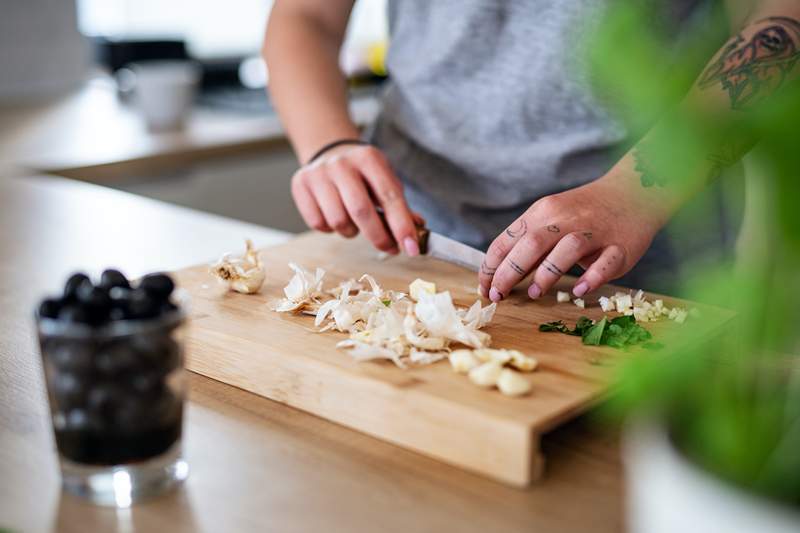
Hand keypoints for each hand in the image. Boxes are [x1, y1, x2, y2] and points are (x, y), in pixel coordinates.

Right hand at [291, 144, 420, 254]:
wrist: (328, 151)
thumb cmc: (363, 173)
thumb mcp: (385, 180)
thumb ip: (400, 206)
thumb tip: (417, 230)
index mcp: (369, 158)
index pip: (389, 196)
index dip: (402, 225)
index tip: (412, 248)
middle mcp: (341, 163)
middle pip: (361, 211)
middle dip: (378, 237)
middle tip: (389, 248)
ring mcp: (318, 174)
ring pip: (338, 221)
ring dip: (352, 232)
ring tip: (355, 222)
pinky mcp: (300, 185)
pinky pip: (318, 223)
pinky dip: (330, 229)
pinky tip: (336, 216)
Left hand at [478, 177, 665, 301]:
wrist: (634, 191)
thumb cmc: (584, 213)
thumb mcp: (550, 219)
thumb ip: (528, 244)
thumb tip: (499, 275)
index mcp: (543, 212)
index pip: (508, 240)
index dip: (491, 267)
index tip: (484, 289)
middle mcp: (566, 219)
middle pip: (531, 244)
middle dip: (509, 272)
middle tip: (498, 295)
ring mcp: (594, 232)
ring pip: (567, 249)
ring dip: (547, 274)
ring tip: (534, 293)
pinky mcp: (620, 246)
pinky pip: (606, 262)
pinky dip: (592, 277)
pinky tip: (579, 290)